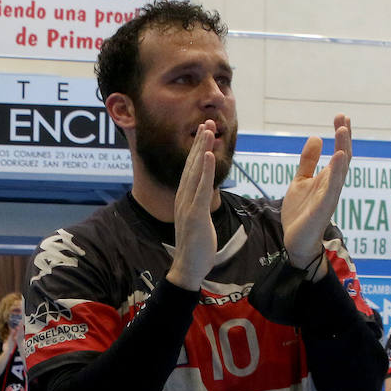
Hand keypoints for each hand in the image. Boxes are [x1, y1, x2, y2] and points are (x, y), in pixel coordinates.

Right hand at [167, 121, 219, 289]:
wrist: (188, 267)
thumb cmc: (196, 247)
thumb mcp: (198, 220)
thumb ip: (200, 204)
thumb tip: (205, 195)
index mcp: (185, 199)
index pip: (191, 170)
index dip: (198, 150)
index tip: (204, 132)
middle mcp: (183, 198)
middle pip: (191, 165)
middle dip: (199, 143)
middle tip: (206, 122)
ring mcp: (187, 206)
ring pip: (195, 172)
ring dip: (201, 149)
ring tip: (207, 130)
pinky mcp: (195, 215)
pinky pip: (200, 188)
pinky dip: (203, 170)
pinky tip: (207, 155)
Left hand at [281, 115, 351, 266]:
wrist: (295, 240)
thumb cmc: (300, 213)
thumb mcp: (301, 181)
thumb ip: (308, 162)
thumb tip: (316, 137)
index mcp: (328, 178)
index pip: (339, 151)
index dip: (341, 134)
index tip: (341, 116)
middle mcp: (333, 184)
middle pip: (344, 156)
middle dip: (344, 137)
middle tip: (343, 118)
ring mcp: (330, 195)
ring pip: (341, 169)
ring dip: (344, 148)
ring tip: (343, 130)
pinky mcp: (324, 206)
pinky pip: (334, 186)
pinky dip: (338, 171)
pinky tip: (339, 156)